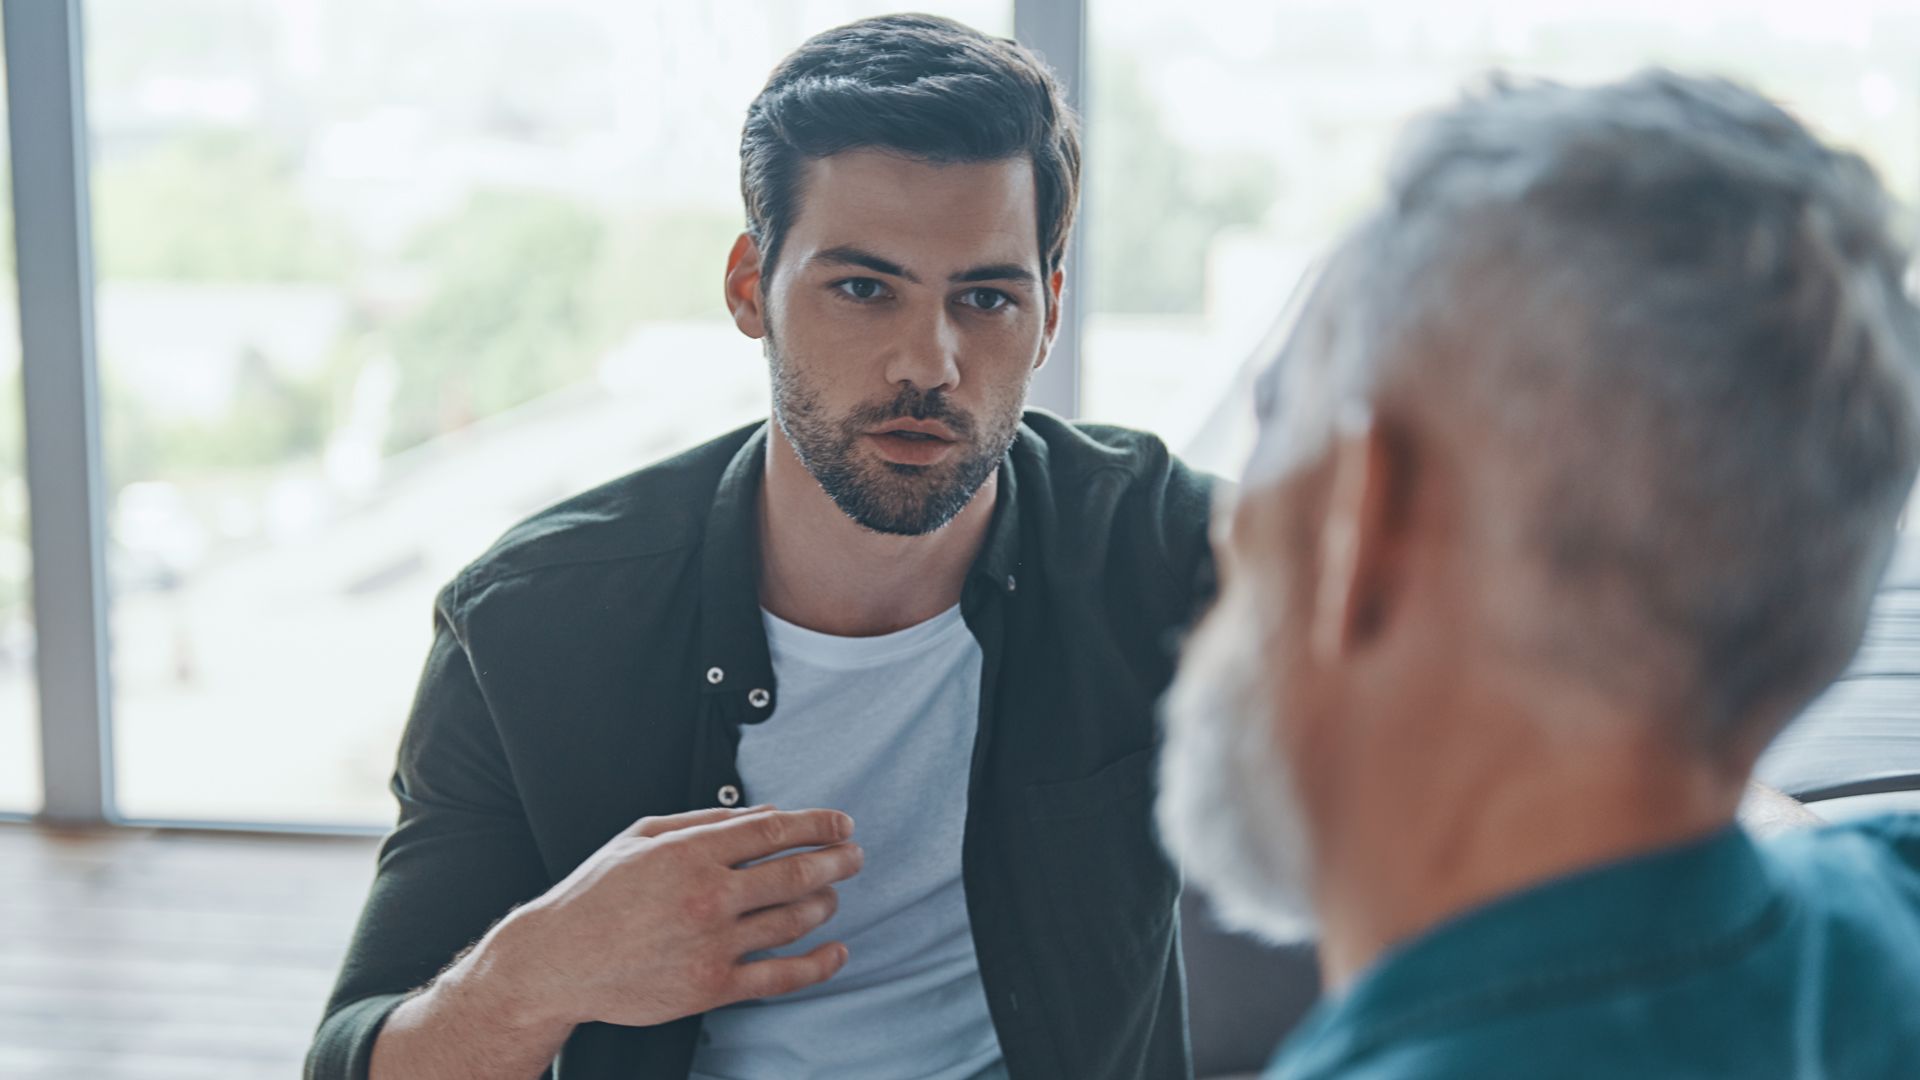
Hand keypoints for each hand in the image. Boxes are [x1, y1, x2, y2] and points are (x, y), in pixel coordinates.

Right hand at [499, 805, 863, 1028]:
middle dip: (836, 861)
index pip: (774, 831)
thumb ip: (707, 822)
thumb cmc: (597, 894)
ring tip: (833, 895)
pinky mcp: (711, 986)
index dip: (817, 825)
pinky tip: (836, 953)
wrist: (558, 961)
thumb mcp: (643, 837)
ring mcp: (712, 944)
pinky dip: (817, 965)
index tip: (842, 825)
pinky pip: (780, 976)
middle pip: (795, 874)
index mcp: (691, 853)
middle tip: (854, 855)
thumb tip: (767, 814)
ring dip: (825, 904)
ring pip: (792, 921)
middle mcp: (707, 896)